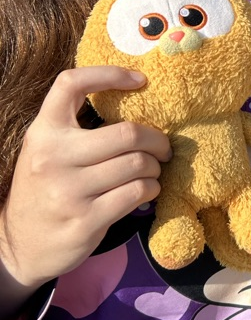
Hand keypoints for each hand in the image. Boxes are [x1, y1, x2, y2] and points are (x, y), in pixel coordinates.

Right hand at [0, 67, 171, 318]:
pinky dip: (151, 188)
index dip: (109, 74)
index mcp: (43, 132)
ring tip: (151, 171)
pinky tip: (146, 190)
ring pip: (137, 164)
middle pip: (127, 133)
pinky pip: (136, 193)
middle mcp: (52, 157)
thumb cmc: (44, 188)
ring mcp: (68, 191)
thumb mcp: (46, 151)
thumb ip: (76, 128)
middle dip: (157, 140)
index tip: (140, 80)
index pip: (70, 84)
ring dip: (154, 167)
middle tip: (162, 147)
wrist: (18, 245)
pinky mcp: (86, 221)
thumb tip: (135, 101)